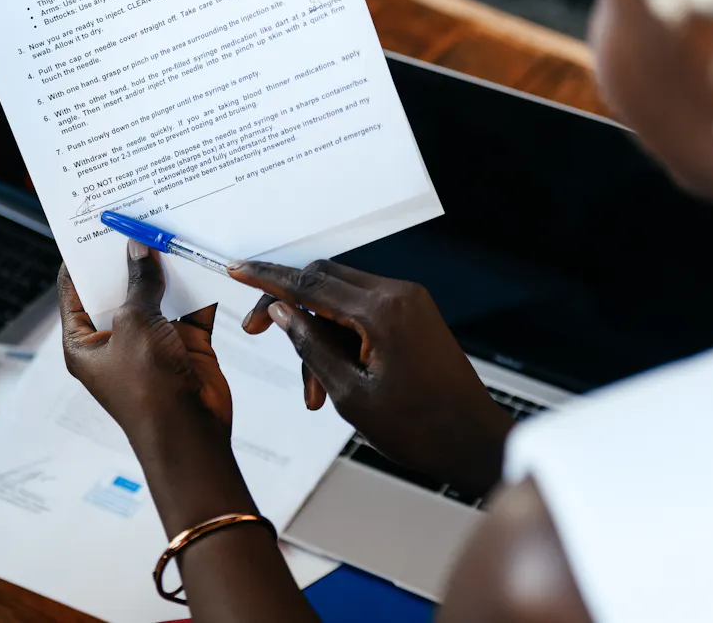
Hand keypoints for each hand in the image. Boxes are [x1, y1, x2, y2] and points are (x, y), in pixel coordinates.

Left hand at [58, 242, 230, 448]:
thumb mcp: (135, 325)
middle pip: (119, 287)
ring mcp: (151, 342)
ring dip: (166, 268)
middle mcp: (116, 339)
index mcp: (84, 341)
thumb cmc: (147, 387)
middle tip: (139, 216)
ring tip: (171, 225)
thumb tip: (138, 246)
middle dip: (131, 256)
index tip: (93, 222)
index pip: (74, 288)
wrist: (191, 435)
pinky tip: (202, 254)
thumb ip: (139, 282)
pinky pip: (190, 307)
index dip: (83, 256)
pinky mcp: (185, 344)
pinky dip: (197, 286)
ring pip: (157, 294)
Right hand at [229, 260, 513, 495]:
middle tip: (257, 331)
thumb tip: (282, 312)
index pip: (309, 283)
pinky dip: (340, 336)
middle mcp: (397, 295)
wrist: (475, 442)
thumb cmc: (421, 429)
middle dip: (287, 305)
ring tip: (313, 393)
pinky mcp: (415, 314)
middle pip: (322, 279)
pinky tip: (333, 378)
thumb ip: (310, 346)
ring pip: (340, 298)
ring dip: (316, 333)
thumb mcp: (350, 394)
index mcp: (381, 312)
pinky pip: (362, 310)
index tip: (237, 270)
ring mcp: (409, 302)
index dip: (267, 278)